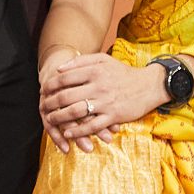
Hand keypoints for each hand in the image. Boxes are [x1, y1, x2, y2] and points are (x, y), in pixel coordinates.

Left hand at [40, 53, 165, 153]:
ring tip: (51, 120)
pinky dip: (77, 131)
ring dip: (59, 118)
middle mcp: (99, 86)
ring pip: (75, 112)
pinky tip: (67, 133)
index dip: (51, 85)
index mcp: (95, 71)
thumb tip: (60, 69)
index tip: (43, 90)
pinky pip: (91, 126)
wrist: (149, 86)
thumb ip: (82, 61)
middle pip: (66, 96)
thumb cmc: (123, 73)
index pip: (65, 78)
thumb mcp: (104, 60)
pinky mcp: (113, 116)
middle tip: (44, 106)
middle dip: (51, 103)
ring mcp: (105, 102)